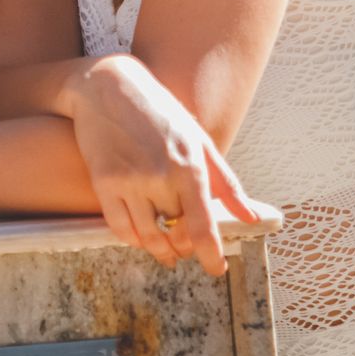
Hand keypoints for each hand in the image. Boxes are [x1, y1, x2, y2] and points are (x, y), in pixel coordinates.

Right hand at [57, 55, 258, 275]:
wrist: (108, 86)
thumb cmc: (159, 111)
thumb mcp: (198, 139)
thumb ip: (226, 182)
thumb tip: (250, 218)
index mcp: (189, 165)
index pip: (203, 226)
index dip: (211, 255)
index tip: (215, 269)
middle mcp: (160, 176)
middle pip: (176, 233)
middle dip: (184, 245)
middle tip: (186, 248)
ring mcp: (129, 180)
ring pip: (147, 236)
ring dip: (159, 249)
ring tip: (165, 251)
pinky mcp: (104, 182)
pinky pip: (119, 228)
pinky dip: (132, 239)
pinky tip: (140, 236)